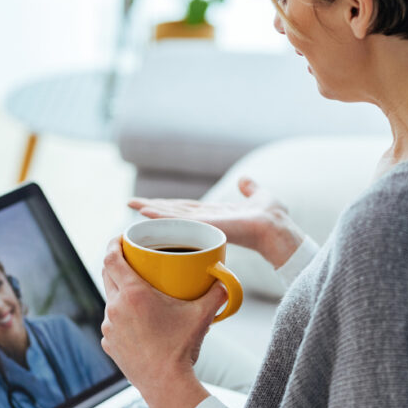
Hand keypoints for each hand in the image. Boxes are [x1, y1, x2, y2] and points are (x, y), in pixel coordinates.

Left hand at [101, 236, 218, 407]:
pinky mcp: (109, 343)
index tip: (119, 237)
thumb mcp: (202, 316)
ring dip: (120, 291)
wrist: (166, 386)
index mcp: (133, 294)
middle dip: (116, 263)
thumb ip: (216, 293)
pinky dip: (121, 315)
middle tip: (131, 258)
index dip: (112, 243)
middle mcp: (115, 307)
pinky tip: (137, 320)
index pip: (111, 258)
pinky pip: (112, 321)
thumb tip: (226, 280)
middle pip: (107, 274)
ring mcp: (109, 327)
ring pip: (110, 299)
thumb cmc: (182, 349)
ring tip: (137, 291)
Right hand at [129, 176, 303, 267]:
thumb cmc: (273, 218)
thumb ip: (249, 189)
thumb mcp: (259, 196)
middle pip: (174, 212)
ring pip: (172, 216)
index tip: (151, 202)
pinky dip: (161, 216)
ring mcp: (205, 224)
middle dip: (152, 208)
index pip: (186, 208)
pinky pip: (179, 220)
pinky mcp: (205, 225)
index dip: (168, 205)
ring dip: (152, 211)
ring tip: (132, 205)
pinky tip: (146, 211)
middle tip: (130, 203)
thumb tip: (244, 180)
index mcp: (215, 214)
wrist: (277, 228)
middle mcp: (206, 220)